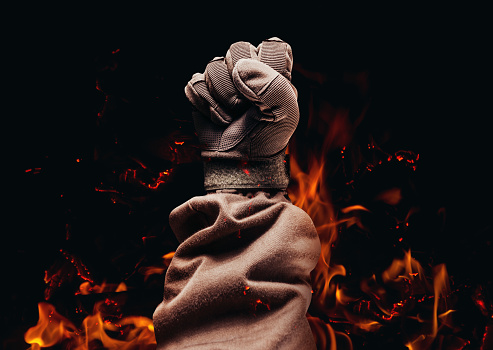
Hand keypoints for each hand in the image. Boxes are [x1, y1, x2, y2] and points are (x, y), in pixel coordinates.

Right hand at [185, 37, 298, 160]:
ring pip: (212, 67)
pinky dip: (206, 106)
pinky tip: (217, 119)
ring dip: (222, 99)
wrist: (239, 162)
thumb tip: (239, 68)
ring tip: (232, 117)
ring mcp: (223, 79)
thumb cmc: (267, 138)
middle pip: (237, 49)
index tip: (267, 91)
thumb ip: (273, 86)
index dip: (267, 66)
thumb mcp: (284, 115)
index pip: (272, 46)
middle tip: (245, 106)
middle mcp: (248, 70)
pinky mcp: (202, 92)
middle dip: (240, 82)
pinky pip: (195, 84)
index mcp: (274, 71)